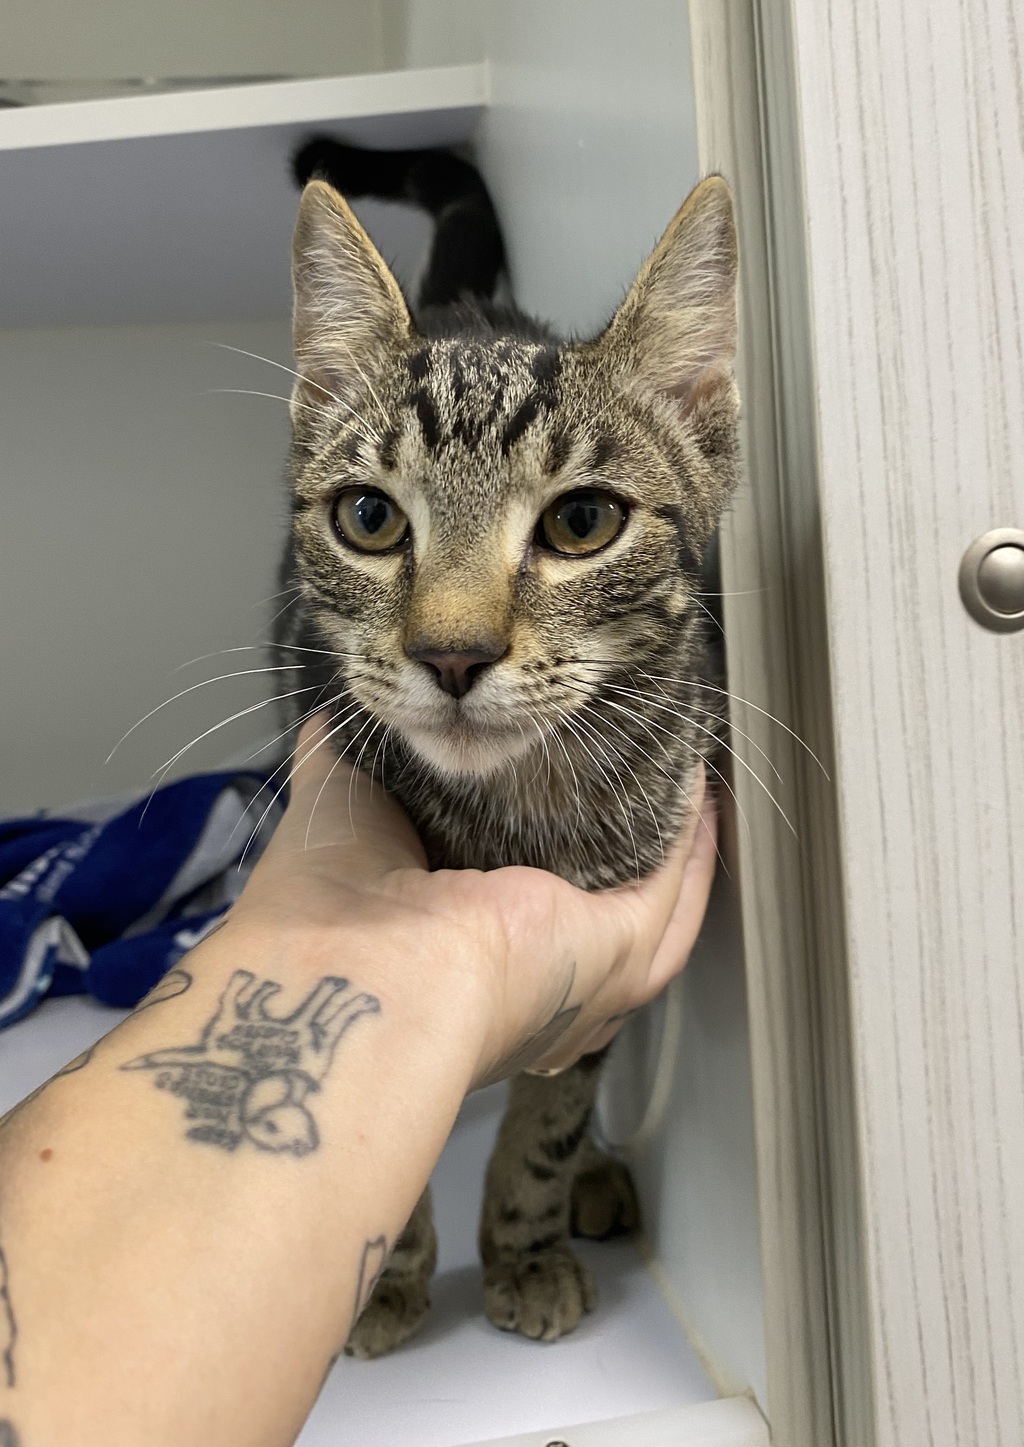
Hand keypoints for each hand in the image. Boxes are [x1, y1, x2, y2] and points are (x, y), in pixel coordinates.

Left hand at [230, 716, 718, 1088]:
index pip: (520, 901)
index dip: (549, 844)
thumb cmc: (325, 902)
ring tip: (692, 782)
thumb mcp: (338, 806)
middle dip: (633, 844)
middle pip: (604, 910)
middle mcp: (522, 971)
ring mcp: (577, 972)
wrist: (351, 964)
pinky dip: (690, 841)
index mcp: (455, 948)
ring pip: (658, 911)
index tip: (564, 788)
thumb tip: (329, 720)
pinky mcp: (615, 956)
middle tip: (650, 777)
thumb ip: (344, 763)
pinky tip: (699, 784)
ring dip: (679, 846)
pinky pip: (670, 892)